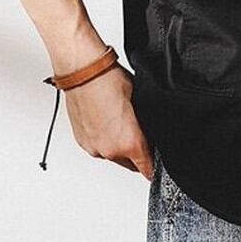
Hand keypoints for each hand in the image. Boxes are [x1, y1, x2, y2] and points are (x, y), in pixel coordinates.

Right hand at [62, 62, 154, 180]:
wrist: (84, 73)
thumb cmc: (110, 81)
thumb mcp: (141, 100)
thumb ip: (145, 122)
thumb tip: (149, 129)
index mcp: (128, 143)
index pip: (147, 168)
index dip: (155, 166)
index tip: (158, 165)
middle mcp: (109, 150)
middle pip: (130, 164)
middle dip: (138, 155)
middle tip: (143, 136)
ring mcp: (93, 147)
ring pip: (113, 156)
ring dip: (120, 147)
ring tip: (124, 124)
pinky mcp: (82, 141)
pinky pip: (99, 147)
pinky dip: (105, 140)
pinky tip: (109, 122)